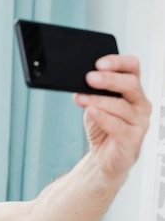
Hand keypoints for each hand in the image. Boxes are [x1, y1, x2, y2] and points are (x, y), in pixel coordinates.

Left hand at [73, 54, 151, 178]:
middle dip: (109, 79)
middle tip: (89, 78)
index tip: (99, 63)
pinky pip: (118, 126)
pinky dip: (103, 117)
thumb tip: (79, 83)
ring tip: (81, 98)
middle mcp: (140, 103)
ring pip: (121, 106)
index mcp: (132, 91)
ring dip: (98, 100)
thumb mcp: (94, 106)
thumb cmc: (102, 129)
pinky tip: (91, 112)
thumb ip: (90, 93)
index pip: (133, 68)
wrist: (104, 158)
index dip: (118, 62)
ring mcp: (140, 121)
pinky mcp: (133, 138)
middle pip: (130, 84)